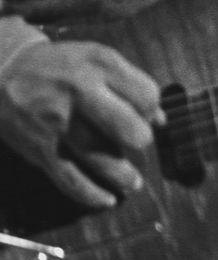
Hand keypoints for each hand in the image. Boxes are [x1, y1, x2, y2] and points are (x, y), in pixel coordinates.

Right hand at [0, 39, 163, 207]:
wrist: (3, 72)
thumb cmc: (60, 67)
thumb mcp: (97, 59)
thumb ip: (131, 84)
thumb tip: (161, 119)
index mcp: (100, 66)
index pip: (146, 95)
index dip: (151, 108)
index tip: (144, 114)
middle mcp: (80, 93)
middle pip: (127, 127)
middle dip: (140, 139)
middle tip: (137, 142)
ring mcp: (59, 123)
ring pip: (101, 157)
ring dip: (123, 176)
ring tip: (132, 183)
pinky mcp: (40, 148)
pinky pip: (69, 178)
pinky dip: (90, 194)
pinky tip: (106, 200)